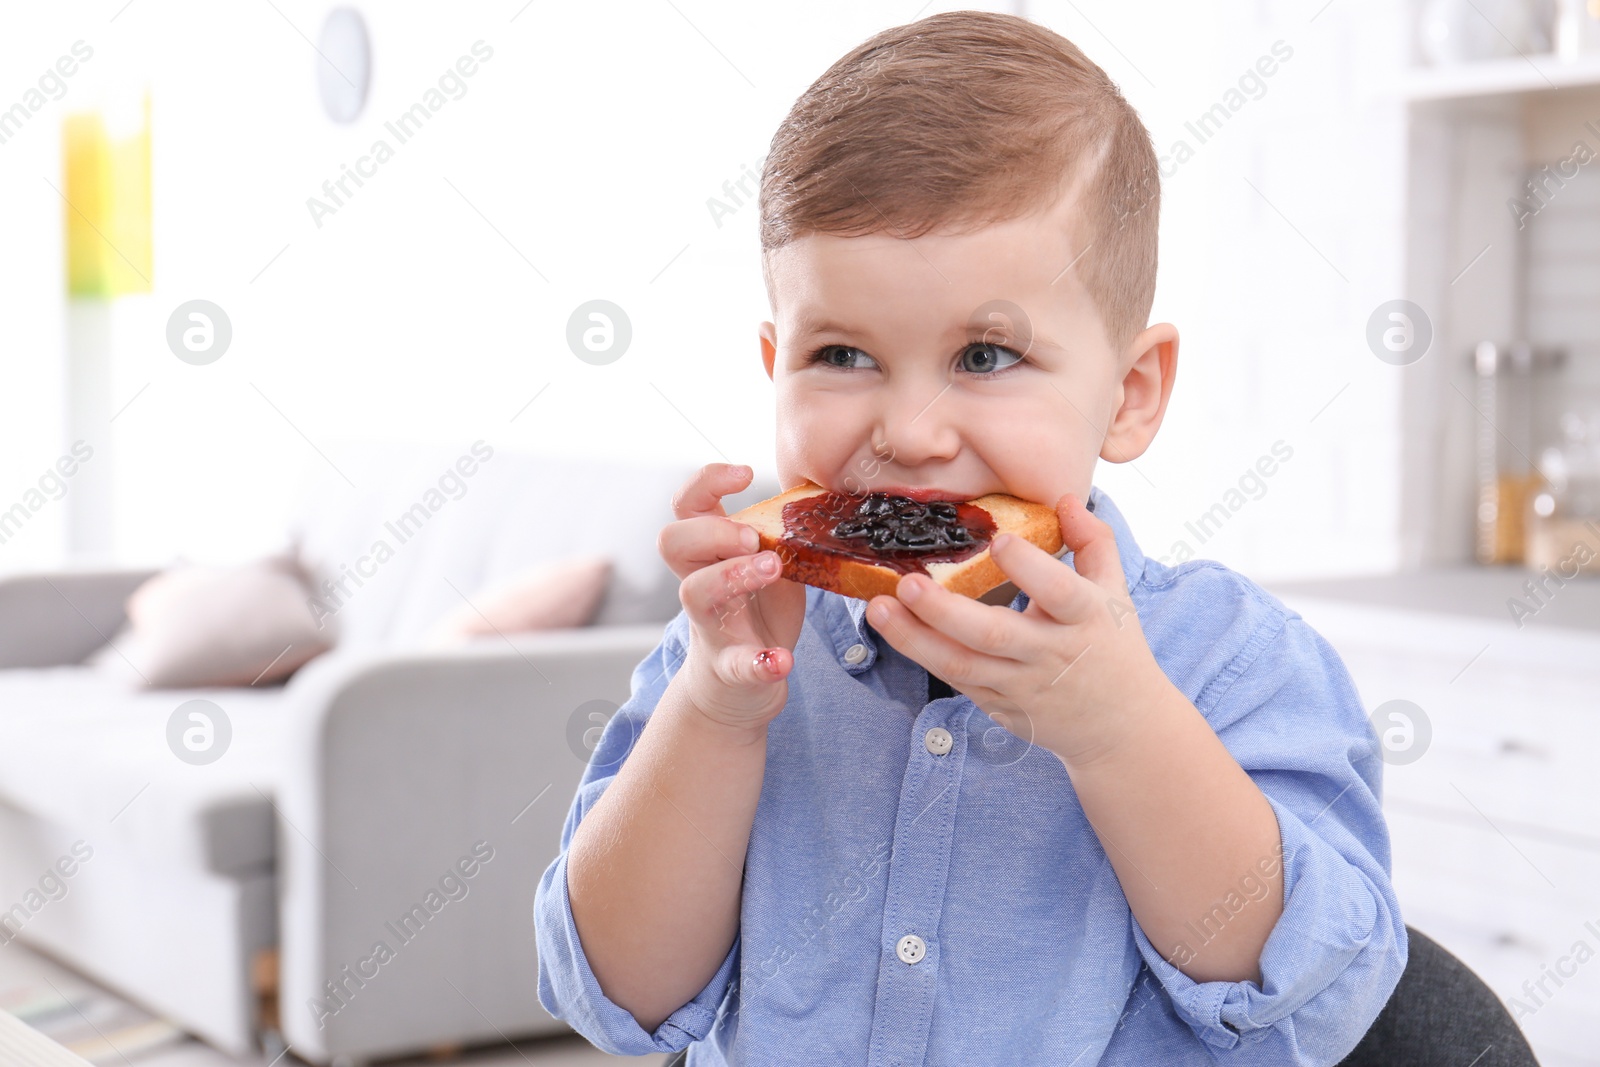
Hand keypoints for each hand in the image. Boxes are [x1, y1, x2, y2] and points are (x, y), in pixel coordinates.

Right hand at [658, 463, 805, 735]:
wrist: (739, 687)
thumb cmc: (755, 612)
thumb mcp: (769, 563)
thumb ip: (780, 534)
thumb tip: (823, 496)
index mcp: (710, 554)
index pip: (687, 505)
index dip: (706, 481)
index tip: (746, 473)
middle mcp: (700, 584)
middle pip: (672, 541)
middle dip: (713, 529)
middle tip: (752, 536)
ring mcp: (712, 627)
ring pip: (695, 593)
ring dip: (732, 574)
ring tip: (772, 568)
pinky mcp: (732, 668)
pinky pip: (737, 665)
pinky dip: (759, 663)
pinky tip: (782, 659)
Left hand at [865, 492, 1167, 767]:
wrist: (1121, 726)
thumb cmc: (1114, 645)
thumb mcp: (1116, 591)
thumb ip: (1093, 540)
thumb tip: (1066, 497)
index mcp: (1086, 618)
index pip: (1059, 593)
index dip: (1029, 569)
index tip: (999, 542)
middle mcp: (1049, 654)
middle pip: (993, 635)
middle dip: (945, 610)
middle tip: (907, 583)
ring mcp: (1021, 686)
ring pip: (962, 665)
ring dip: (913, 638)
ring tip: (877, 608)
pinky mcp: (999, 707)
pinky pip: (956, 681)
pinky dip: (923, 656)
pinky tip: (894, 629)